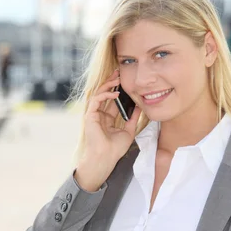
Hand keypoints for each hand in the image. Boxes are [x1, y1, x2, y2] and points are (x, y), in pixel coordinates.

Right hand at [75, 70, 140, 190]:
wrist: (106, 158)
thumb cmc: (115, 149)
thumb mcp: (128, 131)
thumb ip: (133, 119)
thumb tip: (140, 107)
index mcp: (107, 118)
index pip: (112, 100)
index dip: (117, 90)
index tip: (124, 81)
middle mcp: (99, 115)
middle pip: (104, 94)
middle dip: (111, 83)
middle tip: (119, 72)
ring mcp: (93, 115)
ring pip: (99, 94)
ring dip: (108, 85)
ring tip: (117, 78)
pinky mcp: (90, 116)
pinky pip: (96, 100)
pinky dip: (105, 95)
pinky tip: (115, 93)